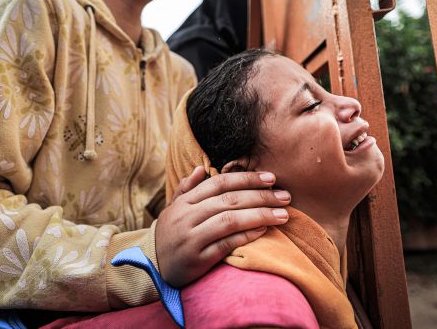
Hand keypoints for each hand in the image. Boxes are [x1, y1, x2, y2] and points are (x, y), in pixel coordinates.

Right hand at [155, 166, 290, 286]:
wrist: (151, 268)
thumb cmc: (169, 235)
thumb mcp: (173, 209)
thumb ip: (187, 188)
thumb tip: (202, 168)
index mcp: (184, 202)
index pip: (219, 183)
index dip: (246, 178)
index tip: (271, 178)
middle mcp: (187, 217)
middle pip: (229, 200)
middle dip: (261, 196)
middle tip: (285, 196)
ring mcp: (191, 238)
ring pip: (229, 220)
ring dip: (259, 215)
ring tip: (283, 214)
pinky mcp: (198, 259)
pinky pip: (226, 244)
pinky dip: (246, 236)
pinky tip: (264, 230)